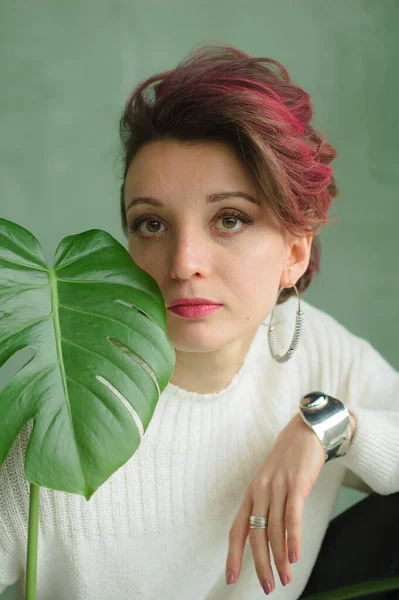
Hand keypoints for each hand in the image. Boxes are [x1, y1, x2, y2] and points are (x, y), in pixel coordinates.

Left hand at [225, 412, 325, 593]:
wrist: (305, 431)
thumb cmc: (289, 460)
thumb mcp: (271, 482)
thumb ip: (268, 506)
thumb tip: (268, 536)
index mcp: (252, 493)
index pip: (238, 529)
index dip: (233, 554)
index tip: (231, 578)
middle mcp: (260, 491)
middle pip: (256, 534)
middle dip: (260, 564)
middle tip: (267, 587)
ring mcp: (278, 486)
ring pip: (274, 529)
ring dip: (279, 558)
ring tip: (285, 578)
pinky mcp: (296, 484)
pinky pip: (292, 515)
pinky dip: (293, 538)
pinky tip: (294, 556)